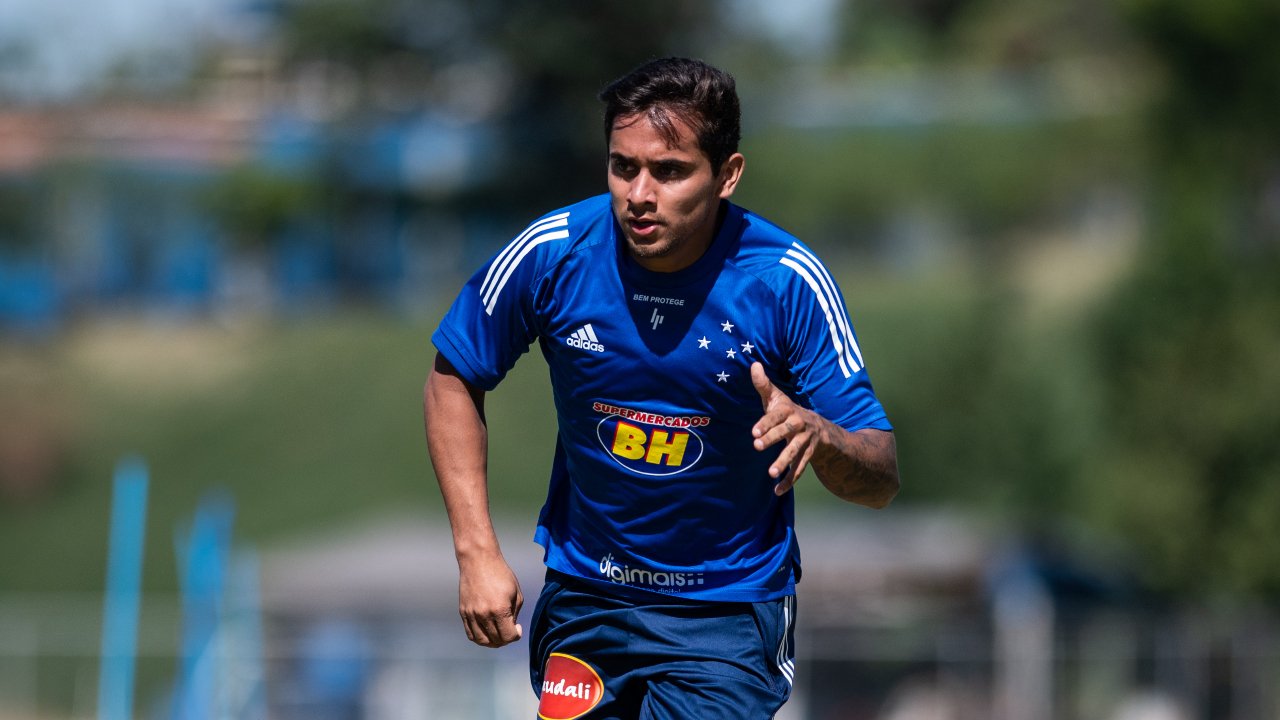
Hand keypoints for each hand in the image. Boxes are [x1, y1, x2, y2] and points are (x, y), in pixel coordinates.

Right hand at [457, 553, 523, 647]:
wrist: (478, 560)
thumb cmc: (500, 574)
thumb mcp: (516, 593)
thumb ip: (515, 613)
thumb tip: (511, 628)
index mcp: (500, 609)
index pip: (509, 636)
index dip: (516, 636)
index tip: (518, 628)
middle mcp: (484, 614)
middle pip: (496, 641)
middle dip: (506, 640)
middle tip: (509, 632)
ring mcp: (471, 614)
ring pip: (482, 641)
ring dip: (492, 642)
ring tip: (498, 635)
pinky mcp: (463, 612)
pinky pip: (470, 633)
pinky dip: (479, 638)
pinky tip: (487, 632)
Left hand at [750, 362, 823, 495]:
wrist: (822, 429)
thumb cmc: (789, 413)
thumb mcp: (778, 399)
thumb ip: (764, 385)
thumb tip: (753, 364)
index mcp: (789, 410)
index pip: (776, 415)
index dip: (765, 423)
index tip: (753, 432)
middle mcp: (800, 424)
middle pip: (785, 432)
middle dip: (772, 439)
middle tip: (756, 446)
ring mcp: (806, 441)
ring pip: (796, 452)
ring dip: (784, 463)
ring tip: (771, 473)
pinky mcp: (809, 455)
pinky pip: (800, 469)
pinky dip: (790, 481)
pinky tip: (778, 491)